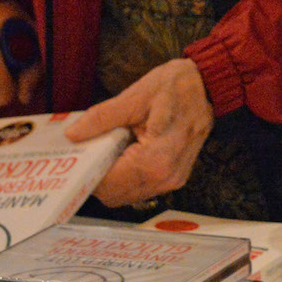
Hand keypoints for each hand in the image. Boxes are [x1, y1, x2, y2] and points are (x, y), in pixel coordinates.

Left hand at [63, 59, 212, 206]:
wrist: (209, 86)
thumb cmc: (175, 87)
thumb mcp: (134, 97)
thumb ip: (101, 119)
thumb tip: (72, 135)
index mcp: (154, 161)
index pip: (107, 184)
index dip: (87, 174)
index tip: (75, 157)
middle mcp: (164, 178)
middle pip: (115, 196)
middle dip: (97, 178)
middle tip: (87, 152)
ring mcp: (172, 180)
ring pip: (127, 195)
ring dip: (112, 179)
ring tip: (106, 150)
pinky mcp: (175, 177)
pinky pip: (142, 188)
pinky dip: (127, 177)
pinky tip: (124, 153)